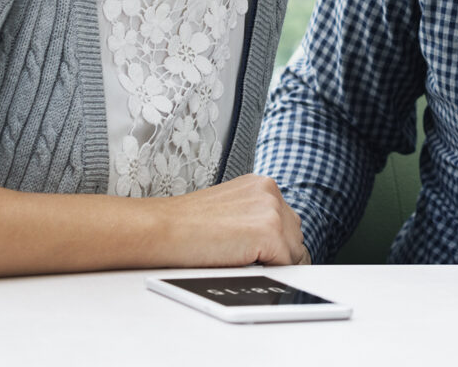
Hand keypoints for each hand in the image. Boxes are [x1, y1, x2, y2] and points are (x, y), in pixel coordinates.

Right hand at [157, 174, 309, 267]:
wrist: (161, 229)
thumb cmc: (185, 226)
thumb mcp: (229, 211)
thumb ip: (254, 218)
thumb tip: (274, 243)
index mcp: (261, 185)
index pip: (288, 221)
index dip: (276, 243)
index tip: (258, 253)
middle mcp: (270, 192)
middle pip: (295, 236)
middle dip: (277, 253)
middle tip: (245, 260)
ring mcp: (272, 211)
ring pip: (293, 252)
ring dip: (272, 262)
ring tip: (237, 258)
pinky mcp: (269, 232)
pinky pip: (285, 265)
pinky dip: (267, 271)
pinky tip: (238, 262)